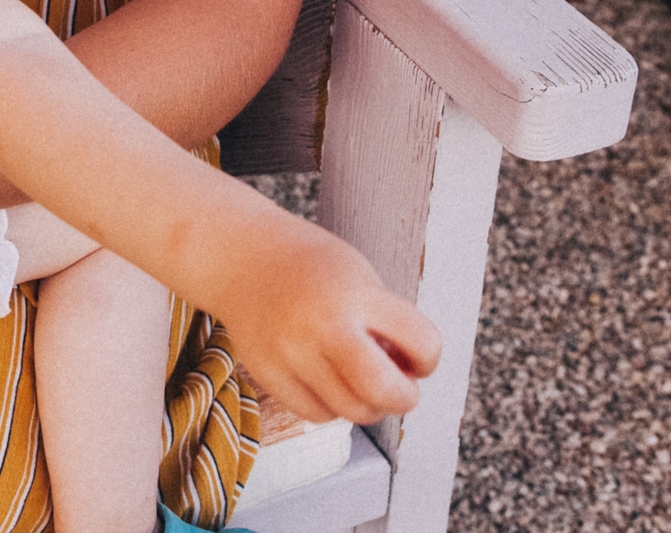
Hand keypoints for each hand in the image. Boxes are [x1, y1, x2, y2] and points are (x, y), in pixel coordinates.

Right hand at [213, 222, 440, 427]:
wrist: (242, 256)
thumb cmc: (312, 267)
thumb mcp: (359, 275)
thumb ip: (386, 323)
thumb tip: (405, 380)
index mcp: (356, 292)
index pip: (422, 342)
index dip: (428, 357)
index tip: (416, 356)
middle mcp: (323, 323)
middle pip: (383, 389)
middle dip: (404, 398)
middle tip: (400, 387)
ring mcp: (291, 351)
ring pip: (352, 411)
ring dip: (369, 405)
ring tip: (361, 382)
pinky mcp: (266, 372)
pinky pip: (316, 414)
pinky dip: (332, 406)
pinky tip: (328, 382)